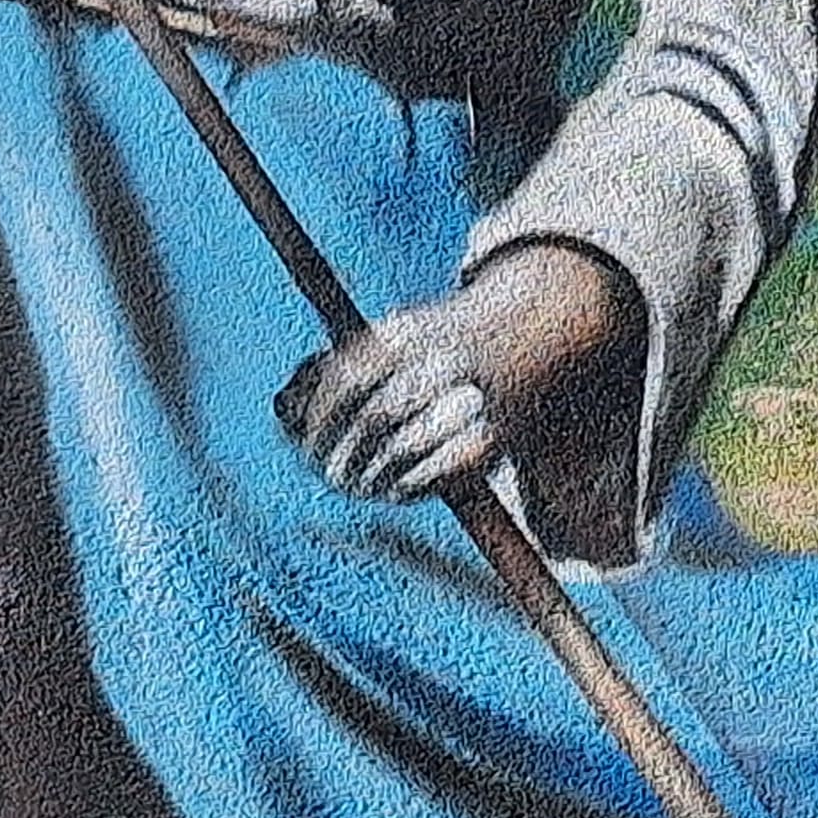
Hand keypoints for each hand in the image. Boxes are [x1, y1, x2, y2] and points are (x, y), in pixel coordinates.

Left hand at [281, 244, 632, 501]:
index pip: (349, 379)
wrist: (527, 327)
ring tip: (359, 487)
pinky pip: (444, 469)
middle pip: (377, 416)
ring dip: (374, 475)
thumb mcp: (393, 336)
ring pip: (408, 446)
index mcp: (408, 330)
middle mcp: (442, 357)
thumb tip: (289, 412)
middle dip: (346, 455)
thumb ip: (344, 369)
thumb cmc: (437, 344)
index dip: (322, 420)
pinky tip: (394, 491)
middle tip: (331, 477)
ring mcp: (475, 393)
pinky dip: (412, 485)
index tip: (308, 448)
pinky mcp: (499, 430)